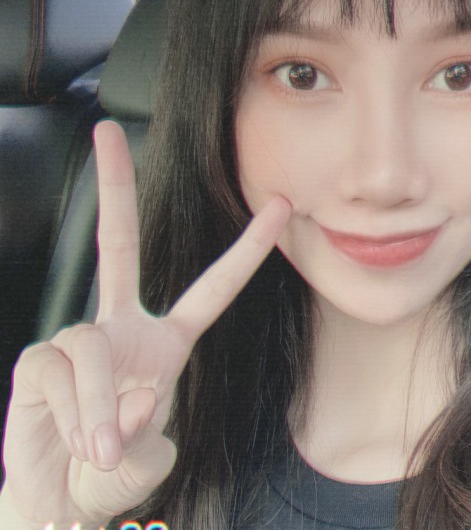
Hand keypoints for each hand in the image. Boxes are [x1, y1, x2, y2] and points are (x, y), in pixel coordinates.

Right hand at [1, 120, 290, 528]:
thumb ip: (148, 431)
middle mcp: (121, 329)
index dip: (246, 251)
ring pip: (89, 342)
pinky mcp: (38, 361)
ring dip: (99, 406)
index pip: (213, 288)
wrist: (58, 498)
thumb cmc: (112, 472)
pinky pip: (60, 372)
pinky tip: (77, 438)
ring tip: (102, 448)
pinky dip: (75, 414)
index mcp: (166, 342)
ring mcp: (78, 340)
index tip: (279, 208)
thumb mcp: (148, 457)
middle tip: (107, 131)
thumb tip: (135, 398)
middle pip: (118, 246)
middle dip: (114, 188)